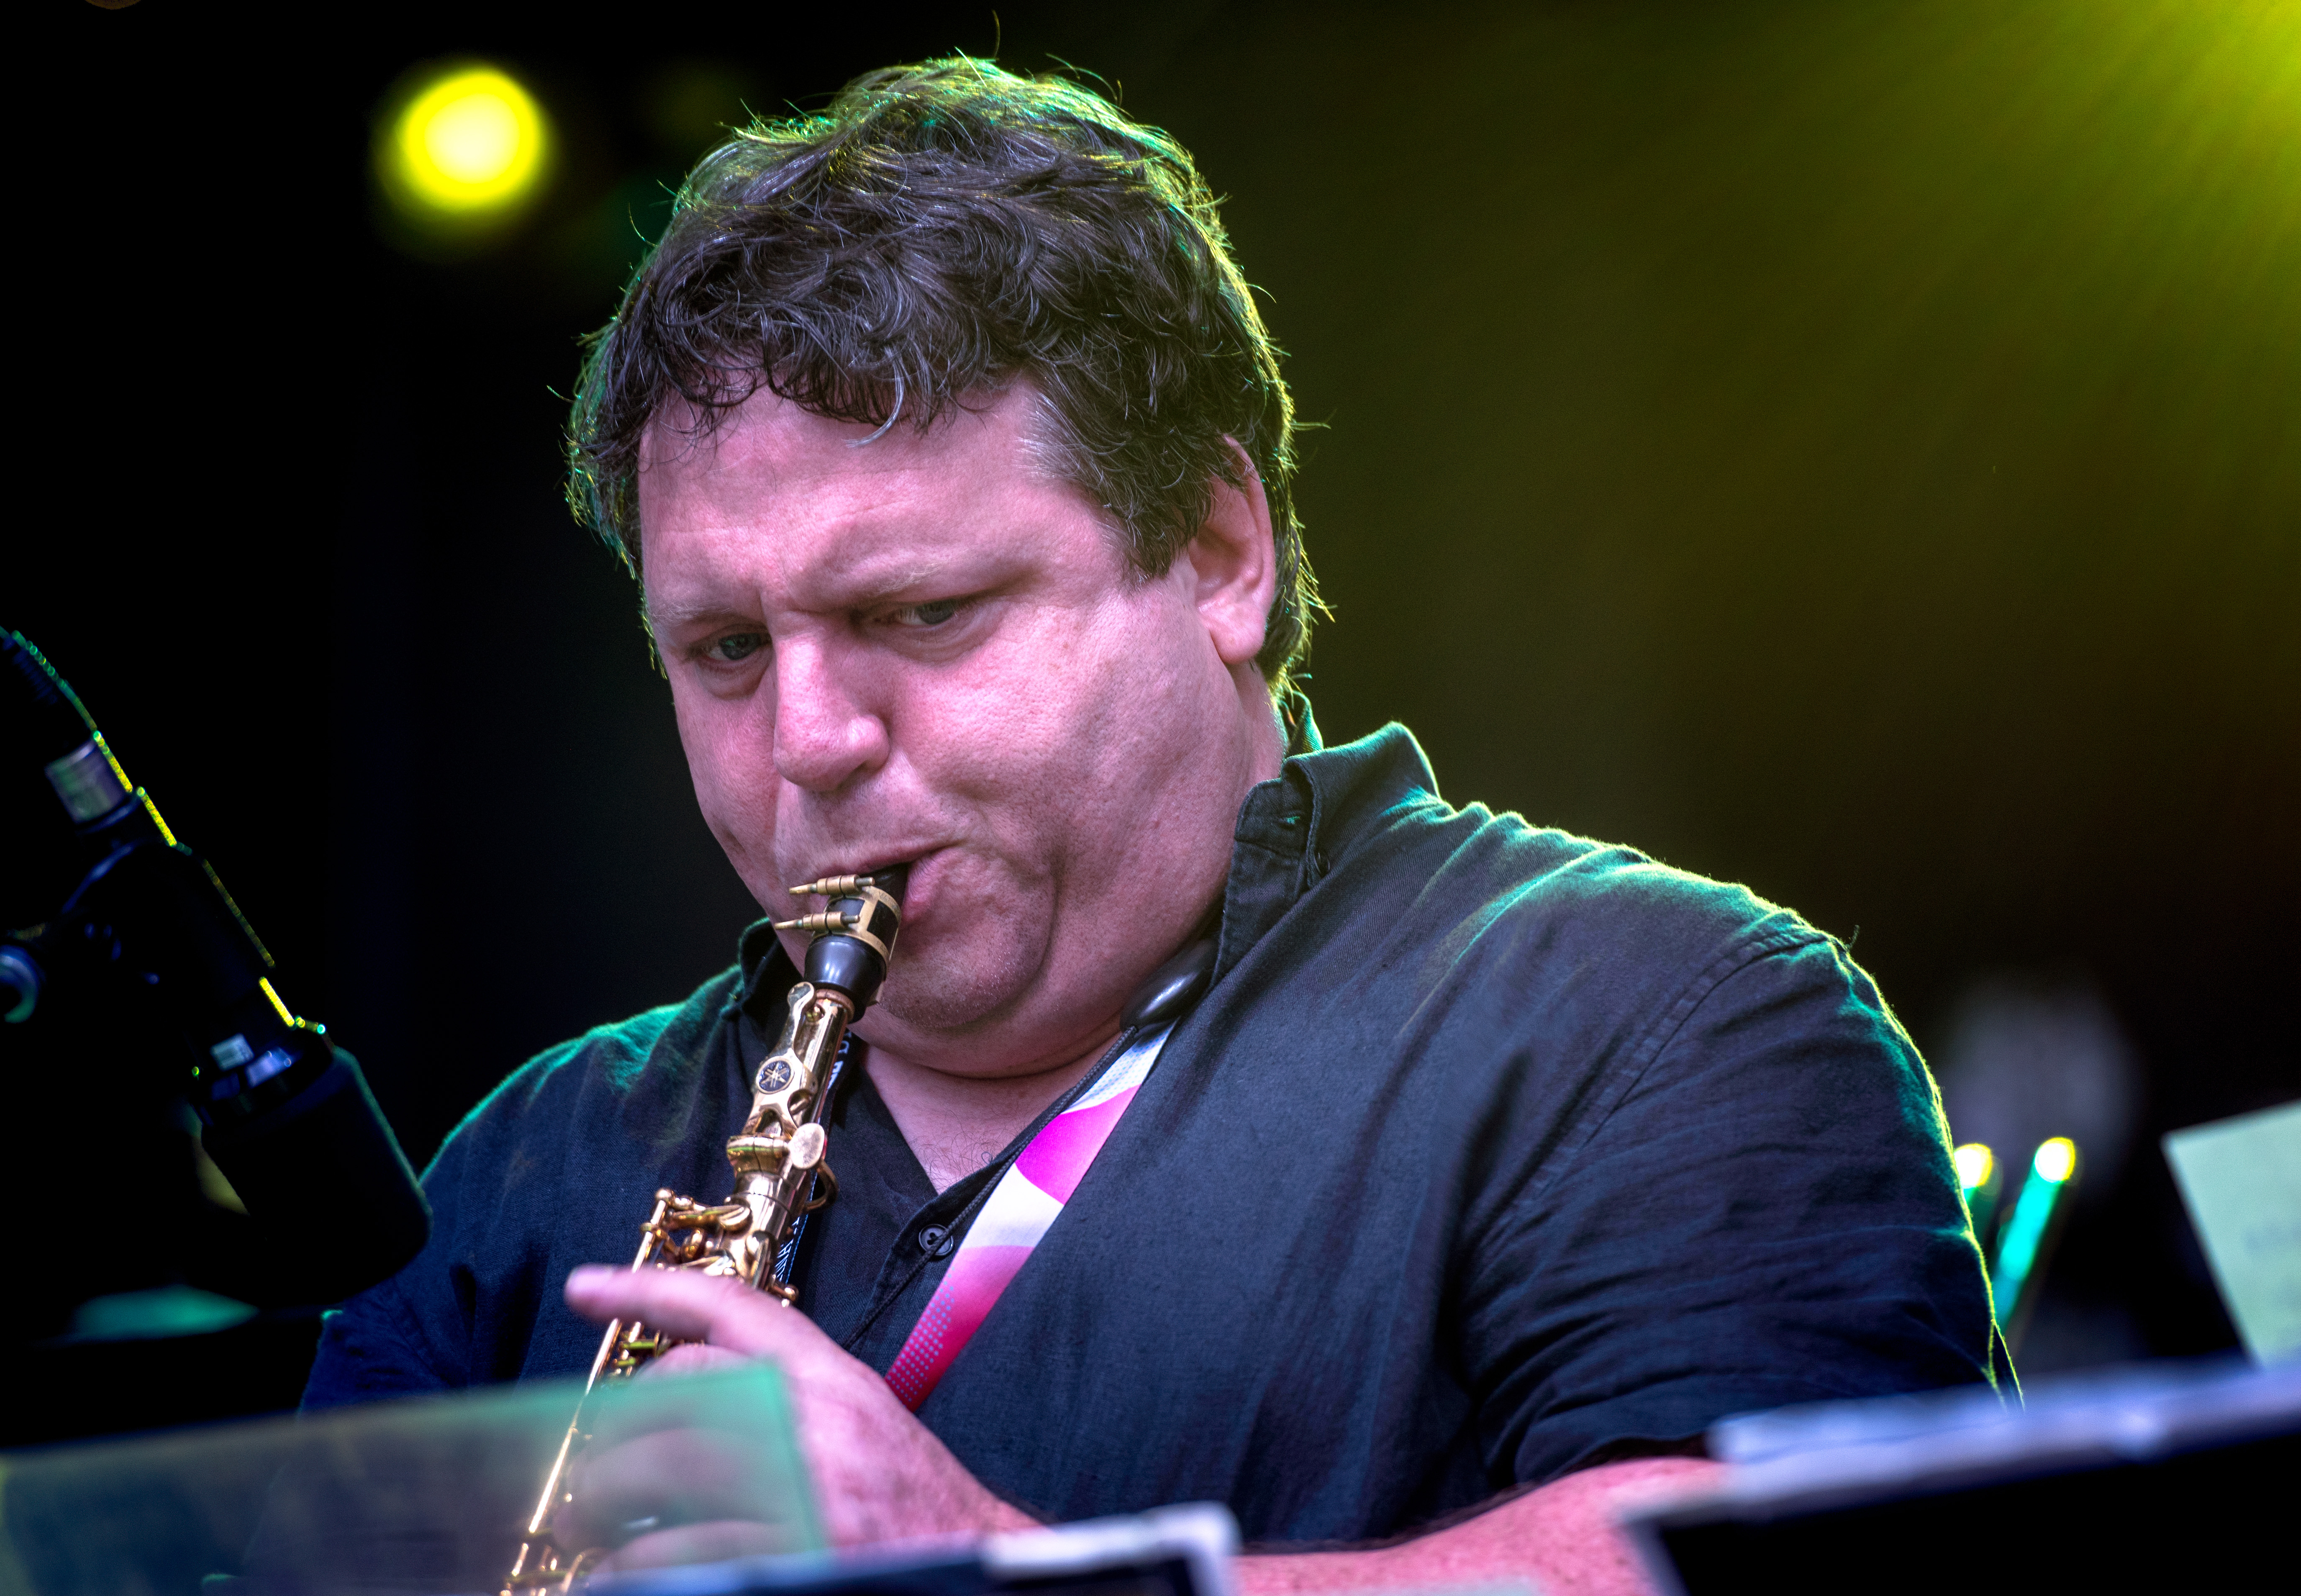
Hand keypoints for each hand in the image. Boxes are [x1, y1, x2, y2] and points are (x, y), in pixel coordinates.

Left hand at [565, 1265, 1038, 1549]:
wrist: (979, 1562)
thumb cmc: (915, 1507)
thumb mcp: (859, 1427)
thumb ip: (785, 1402)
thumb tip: (678, 1405)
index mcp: (833, 1380)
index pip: (733, 1308)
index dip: (650, 1287)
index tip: (586, 1287)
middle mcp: (818, 1421)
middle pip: (684, 1387)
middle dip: (616, 1427)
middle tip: (585, 1466)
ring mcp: (806, 1488)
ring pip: (670, 1469)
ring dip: (607, 1501)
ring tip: (588, 1526)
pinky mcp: (793, 1552)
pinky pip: (683, 1551)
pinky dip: (635, 1565)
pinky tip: (618, 1573)